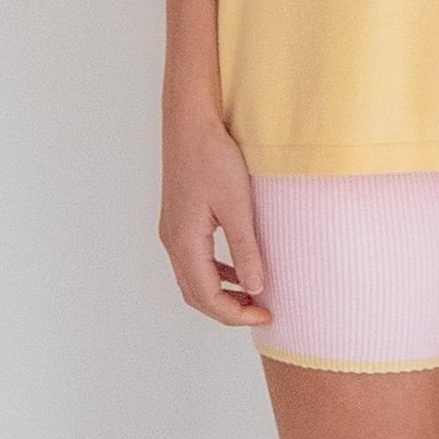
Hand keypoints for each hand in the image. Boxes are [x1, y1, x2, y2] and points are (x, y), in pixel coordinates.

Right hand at [162, 108, 273, 324]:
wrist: (190, 123)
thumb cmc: (212, 157)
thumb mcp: (237, 206)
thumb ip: (246, 250)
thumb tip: (255, 288)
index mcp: (184, 242)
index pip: (207, 297)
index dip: (236, 314)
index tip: (266, 316)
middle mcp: (172, 241)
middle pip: (196, 294)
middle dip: (227, 310)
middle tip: (261, 313)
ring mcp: (172, 231)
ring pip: (193, 279)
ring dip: (221, 293)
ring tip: (253, 298)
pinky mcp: (179, 220)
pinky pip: (194, 260)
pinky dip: (216, 274)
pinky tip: (239, 270)